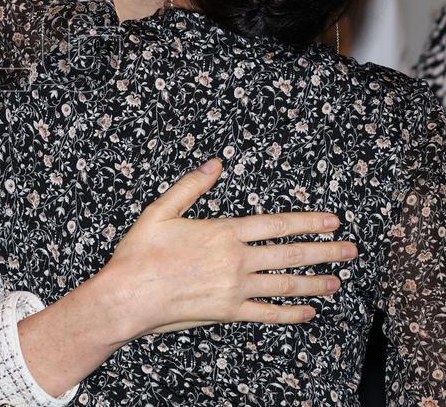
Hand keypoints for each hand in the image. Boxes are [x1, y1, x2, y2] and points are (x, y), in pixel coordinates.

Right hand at [97, 158, 356, 342]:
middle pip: (291, 255)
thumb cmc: (139, 253)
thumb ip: (190, 186)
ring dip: (315, 283)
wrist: (127, 296)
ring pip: (285, 284)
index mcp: (223, 232)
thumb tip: (216, 164)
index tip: (332, 220)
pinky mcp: (228, 312)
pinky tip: (308, 312)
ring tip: (338, 281)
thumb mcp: (160, 210)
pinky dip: (291, 313)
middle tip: (351, 250)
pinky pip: (268, 314)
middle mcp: (236, 261)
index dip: (308, 222)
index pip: (277, 225)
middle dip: (325, 251)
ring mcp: (235, 289)